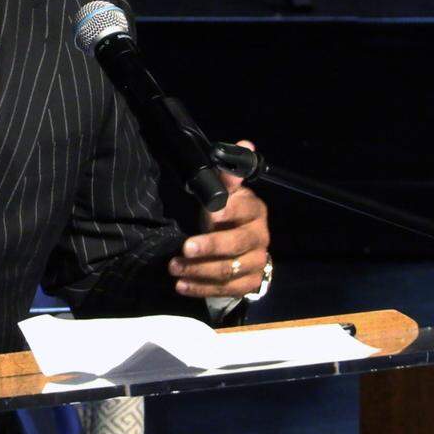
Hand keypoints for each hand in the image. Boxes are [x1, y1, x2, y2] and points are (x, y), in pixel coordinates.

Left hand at [169, 140, 270, 297]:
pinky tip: (181, 286)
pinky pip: (227, 290)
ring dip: (199, 270)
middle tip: (184, 248)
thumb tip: (244, 143)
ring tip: (173, 268)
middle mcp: (260, 237)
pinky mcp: (249, 283)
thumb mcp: (225, 193)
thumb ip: (227, 175)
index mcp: (254, 211)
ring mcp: (257, 262)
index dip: (227, 212)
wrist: (239, 245)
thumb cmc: (226, 214)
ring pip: (230, 270)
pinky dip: (202, 289)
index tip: (209, 214)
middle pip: (237, 244)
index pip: (244, 210)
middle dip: (210, 247)